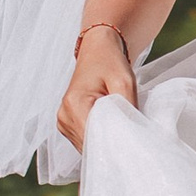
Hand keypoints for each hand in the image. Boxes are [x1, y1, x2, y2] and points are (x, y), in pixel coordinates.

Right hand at [55, 20, 137, 151]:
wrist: (98, 50)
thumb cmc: (110, 62)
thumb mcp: (125, 81)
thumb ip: (126, 109)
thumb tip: (132, 134)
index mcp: (74, 105)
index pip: (94, 139)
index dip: (114, 145)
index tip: (132, 145)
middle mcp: (64, 116)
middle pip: (90, 145)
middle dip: (111, 144)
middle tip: (130, 138)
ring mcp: (63, 122)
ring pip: (88, 145)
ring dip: (105, 141)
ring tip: (120, 128)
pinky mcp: (68, 124)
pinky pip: (86, 140)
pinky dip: (99, 137)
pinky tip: (110, 127)